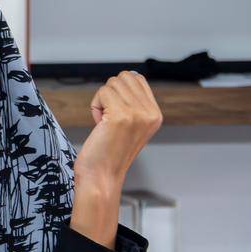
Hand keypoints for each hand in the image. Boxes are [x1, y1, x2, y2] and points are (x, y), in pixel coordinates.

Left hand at [72, 71, 161, 187]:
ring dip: (101, 100)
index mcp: (155, 115)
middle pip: (124, 77)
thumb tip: (130, 75)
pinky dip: (95, 106)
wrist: (101, 176)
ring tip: (104, 123)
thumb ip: (134, 102)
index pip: (138, 78)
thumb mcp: (131, 124)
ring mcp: (137, 114)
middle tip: (108, 117)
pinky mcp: (121, 115)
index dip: (119, 90)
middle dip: (109, 93)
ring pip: (112, 83)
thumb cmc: (109, 152)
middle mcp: (150, 113)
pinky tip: (99, 124)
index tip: (115, 112)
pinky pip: (102, 92)